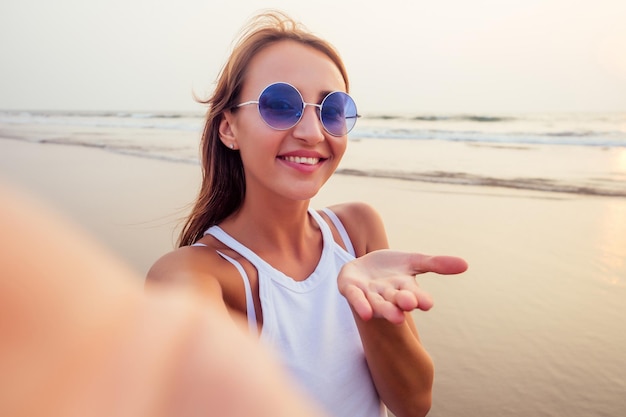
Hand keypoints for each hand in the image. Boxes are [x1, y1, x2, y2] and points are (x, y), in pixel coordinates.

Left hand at [337, 250, 467, 323]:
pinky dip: (361, 305)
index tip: (427, 303)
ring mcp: (368, 293)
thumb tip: (465, 265)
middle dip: (403, 303)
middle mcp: (387, 294)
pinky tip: (365, 313)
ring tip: (395, 317)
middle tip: (410, 305)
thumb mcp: (414, 261)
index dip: (420, 299)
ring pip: (378, 303)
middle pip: (396, 301)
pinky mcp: (350, 288)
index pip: (416, 296)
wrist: (361, 266)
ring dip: (385, 310)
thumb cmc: (390, 268)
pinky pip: (355, 298)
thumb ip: (437, 264)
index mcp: (404, 288)